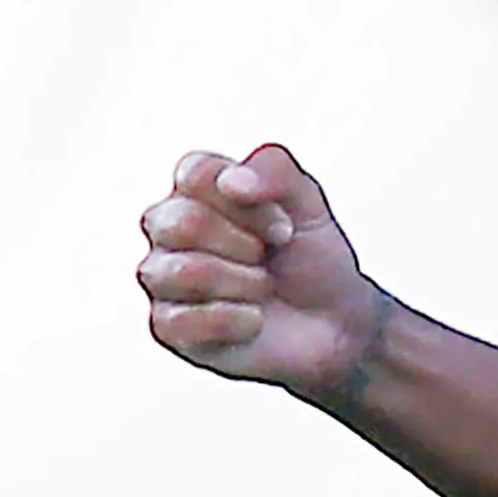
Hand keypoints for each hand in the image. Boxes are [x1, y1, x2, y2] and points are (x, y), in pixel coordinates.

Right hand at [137, 143, 385, 399]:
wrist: (333, 323)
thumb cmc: (310, 259)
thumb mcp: (309, 202)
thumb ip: (275, 169)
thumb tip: (232, 182)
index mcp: (194, 192)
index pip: (195, 174)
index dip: (251, 205)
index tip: (284, 227)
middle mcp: (168, 231)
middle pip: (182, 223)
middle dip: (246, 246)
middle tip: (270, 259)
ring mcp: (163, 279)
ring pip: (186, 273)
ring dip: (246, 284)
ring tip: (263, 288)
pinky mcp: (167, 327)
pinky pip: (186, 321)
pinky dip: (239, 321)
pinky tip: (253, 320)